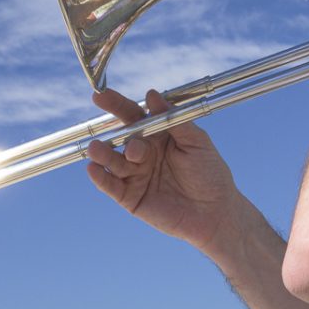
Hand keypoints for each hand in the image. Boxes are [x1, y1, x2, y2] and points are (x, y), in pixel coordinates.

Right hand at [84, 87, 248, 253]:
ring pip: (112, 161)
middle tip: (103, 131)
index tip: (101, 96)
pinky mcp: (129, 197)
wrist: (215, 213)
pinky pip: (111, 186)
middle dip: (108, 133)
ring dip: (102, 154)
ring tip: (96, 149)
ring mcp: (135, 175)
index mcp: (157, 136)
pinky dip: (100, 178)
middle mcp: (142, 153)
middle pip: (119, 138)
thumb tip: (152, 95)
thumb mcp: (197, 142)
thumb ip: (174, 119)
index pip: (133, 116)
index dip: (117, 105)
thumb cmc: (210, 174)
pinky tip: (93, 169)